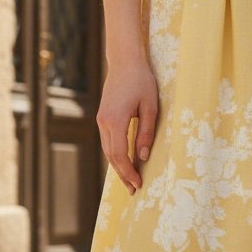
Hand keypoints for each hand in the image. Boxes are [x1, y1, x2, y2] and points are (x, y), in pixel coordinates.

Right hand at [96, 57, 158, 193]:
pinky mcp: (102, 117)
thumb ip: (145, 133)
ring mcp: (101, 120)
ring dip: (118, 166)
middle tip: (134, 190)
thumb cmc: (141, 82)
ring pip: (107, 150)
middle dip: (122, 174)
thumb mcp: (150, 107)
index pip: (120, 155)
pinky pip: (108, 141)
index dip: (128, 172)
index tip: (138, 184)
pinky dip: (115, 154)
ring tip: (130, 180)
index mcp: (115, 121)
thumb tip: (143, 157)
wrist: (125, 62)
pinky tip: (124, 161)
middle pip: (111, 156)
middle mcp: (104, 122)